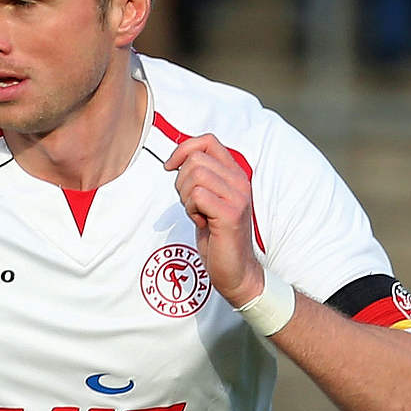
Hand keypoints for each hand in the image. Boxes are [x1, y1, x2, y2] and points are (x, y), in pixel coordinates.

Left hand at [164, 134, 263, 306]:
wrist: (236, 269)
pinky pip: (197, 196)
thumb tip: (175, 158)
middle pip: (195, 159)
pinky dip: (191, 211)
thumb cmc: (217, 235)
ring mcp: (237, 196)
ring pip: (195, 176)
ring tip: (198, 213)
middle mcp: (240, 181)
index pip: (208, 141)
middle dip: (181, 181)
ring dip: (186, 197)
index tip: (170, 167)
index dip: (183, 149)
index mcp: (234, 173)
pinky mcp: (230, 213)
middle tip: (191, 203)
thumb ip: (200, 177)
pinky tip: (203, 223)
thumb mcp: (208, 199)